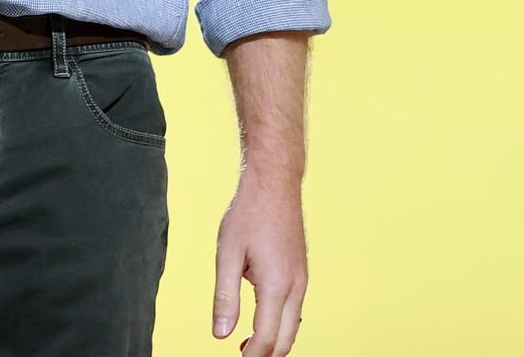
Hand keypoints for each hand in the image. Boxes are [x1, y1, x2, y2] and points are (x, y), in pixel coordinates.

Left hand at [213, 173, 307, 356]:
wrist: (274, 184)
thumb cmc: (248, 214)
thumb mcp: (227, 254)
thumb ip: (224, 297)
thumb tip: (220, 334)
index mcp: (276, 285)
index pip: (266, 337)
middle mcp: (295, 286)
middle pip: (285, 338)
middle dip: (266, 354)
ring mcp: (302, 279)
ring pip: (293, 325)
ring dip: (274, 340)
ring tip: (248, 345)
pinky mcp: (301, 272)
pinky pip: (295, 309)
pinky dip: (281, 323)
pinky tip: (261, 318)